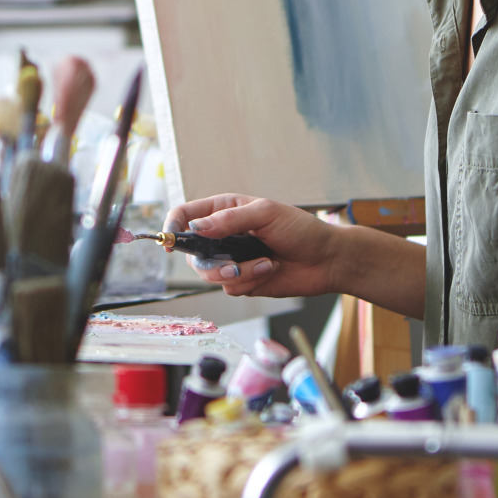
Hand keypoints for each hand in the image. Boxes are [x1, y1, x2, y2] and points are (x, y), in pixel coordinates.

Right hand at [164, 194, 338, 297]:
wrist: (326, 260)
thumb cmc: (301, 229)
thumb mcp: (266, 213)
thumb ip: (230, 219)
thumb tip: (197, 227)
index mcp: (224, 210)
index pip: (185, 216)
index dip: (173, 227)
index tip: (170, 241)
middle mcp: (223, 236)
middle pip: (191, 253)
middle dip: (211, 263)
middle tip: (233, 264)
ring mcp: (232, 259)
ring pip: (210, 274)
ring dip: (238, 272)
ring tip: (264, 264)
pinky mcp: (243, 280)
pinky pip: (230, 287)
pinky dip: (250, 281)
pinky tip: (270, 270)